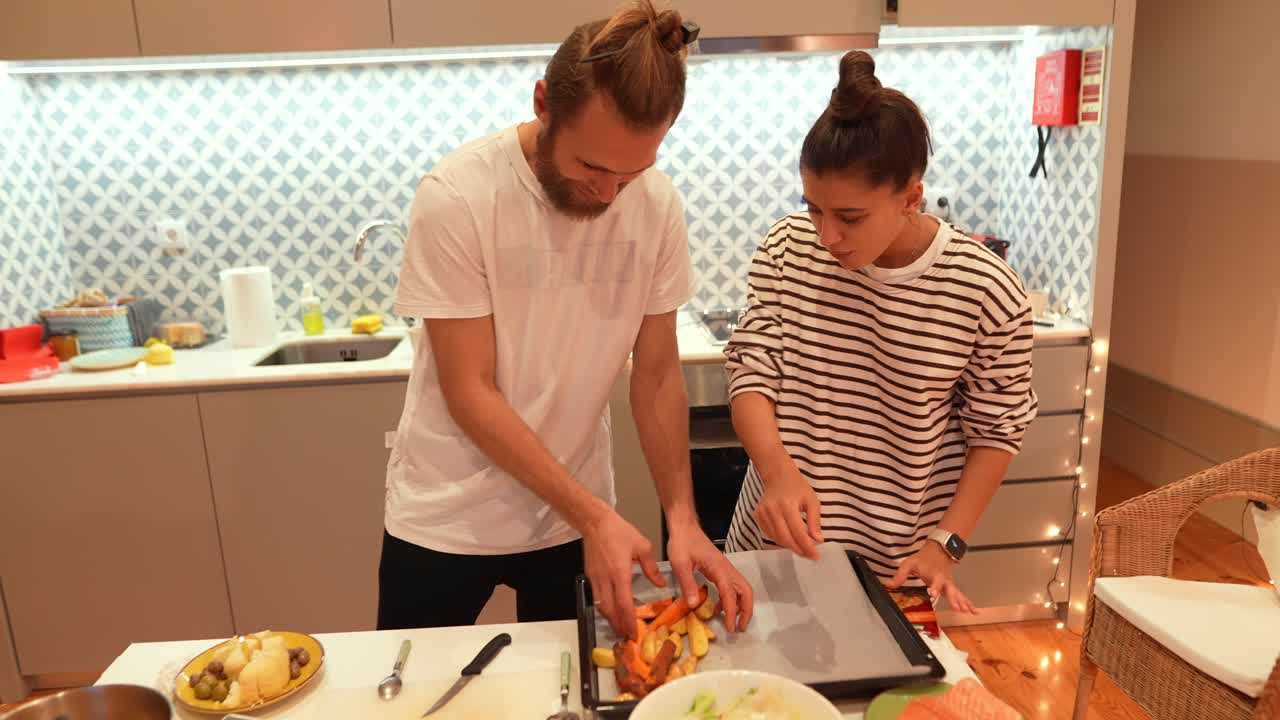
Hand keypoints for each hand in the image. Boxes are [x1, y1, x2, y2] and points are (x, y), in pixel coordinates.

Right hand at [582, 508, 663, 640]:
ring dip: (611, 619)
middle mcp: (606, 579)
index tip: (633, 633)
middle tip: (627, 638)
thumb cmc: (619, 531)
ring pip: (602, 606)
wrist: (595, 522)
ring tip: (620, 628)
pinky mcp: (590, 576)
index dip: (628, 621)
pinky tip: (612, 611)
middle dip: (619, 626)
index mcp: (620, 572)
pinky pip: (597, 597)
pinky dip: (605, 608)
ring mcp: (596, 578)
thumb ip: (651, 568)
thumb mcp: (642, 546)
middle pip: (610, 610)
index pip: (624, 603)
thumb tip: (661, 584)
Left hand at [666, 522, 754, 632]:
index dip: (732, 612)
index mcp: (718, 568)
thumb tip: (694, 605)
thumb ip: (687, 583)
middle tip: (740, 628)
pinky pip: (731, 586)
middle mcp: (726, 568)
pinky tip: (719, 607)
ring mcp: (725, 568)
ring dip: (741, 606)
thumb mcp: (680, 563)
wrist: (684, 527)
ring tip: (733, 622)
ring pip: (741, 589)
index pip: (730, 593)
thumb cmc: (682, 542)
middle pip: (746, 591)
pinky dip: (730, 599)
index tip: (730, 627)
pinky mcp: (720, 569)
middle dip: (747, 610)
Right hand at [754, 459, 822, 559]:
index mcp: (787, 505)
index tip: (816, 556)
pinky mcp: (758, 516)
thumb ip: (815, 521)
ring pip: (776, 538)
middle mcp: (772, 510)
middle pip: (785, 538)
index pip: (798, 532)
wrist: (778, 476)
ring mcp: (763, 513)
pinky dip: (780, 540)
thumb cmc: (797, 487)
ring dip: (790, 546)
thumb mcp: (812, 501)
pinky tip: (790, 540)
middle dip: (799, 550)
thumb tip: (818, 540)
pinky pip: (769, 534)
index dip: (807, 547)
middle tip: (809, 555)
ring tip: (802, 548)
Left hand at [885, 541, 976, 613]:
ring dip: (963, 603)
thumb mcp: (909, 564)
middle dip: (953, 599)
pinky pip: (961, 596)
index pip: (934, 582)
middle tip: (957, 608)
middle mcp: (944, 580)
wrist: (939, 549)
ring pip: (958, 594)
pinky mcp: (952, 587)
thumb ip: (899, 576)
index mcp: (933, 575)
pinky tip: (974, 612)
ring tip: (968, 612)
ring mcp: (950, 584)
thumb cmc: (923, 558)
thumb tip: (888, 585)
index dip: (934, 588)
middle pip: (950, 590)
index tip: (933, 594)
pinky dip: (968, 603)